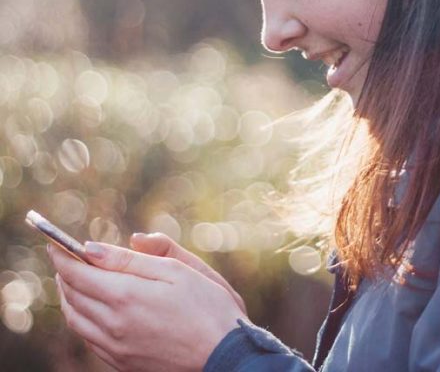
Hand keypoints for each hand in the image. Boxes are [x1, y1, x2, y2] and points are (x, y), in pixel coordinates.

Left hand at [48, 241, 246, 371]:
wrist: (224, 355)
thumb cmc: (207, 305)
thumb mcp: (176, 270)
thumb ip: (133, 258)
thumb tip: (93, 248)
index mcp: (126, 296)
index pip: (77, 273)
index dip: (62, 255)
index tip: (54, 241)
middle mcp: (113, 325)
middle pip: (72, 295)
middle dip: (65, 272)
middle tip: (65, 256)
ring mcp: (115, 348)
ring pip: (75, 319)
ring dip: (69, 295)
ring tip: (75, 278)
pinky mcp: (121, 363)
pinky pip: (88, 338)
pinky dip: (81, 317)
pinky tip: (92, 307)